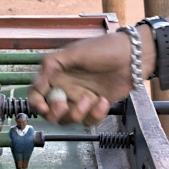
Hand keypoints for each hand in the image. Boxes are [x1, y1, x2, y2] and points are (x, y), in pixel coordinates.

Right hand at [26, 32, 146, 124]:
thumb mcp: (74, 52)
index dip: (36, 103)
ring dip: (78, 112)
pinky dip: (96, 113)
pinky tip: (103, 101)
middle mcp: (66, 89)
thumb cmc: (104, 49)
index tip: (43, 107)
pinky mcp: (96, 107)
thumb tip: (37, 80)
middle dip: (56, 113)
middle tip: (63, 106)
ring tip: (90, 99)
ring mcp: (81, 99)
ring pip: (70, 118)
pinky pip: (89, 119)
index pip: (37, 93)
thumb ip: (52, 65)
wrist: (132, 57)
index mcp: (56, 74)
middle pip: (51, 112)